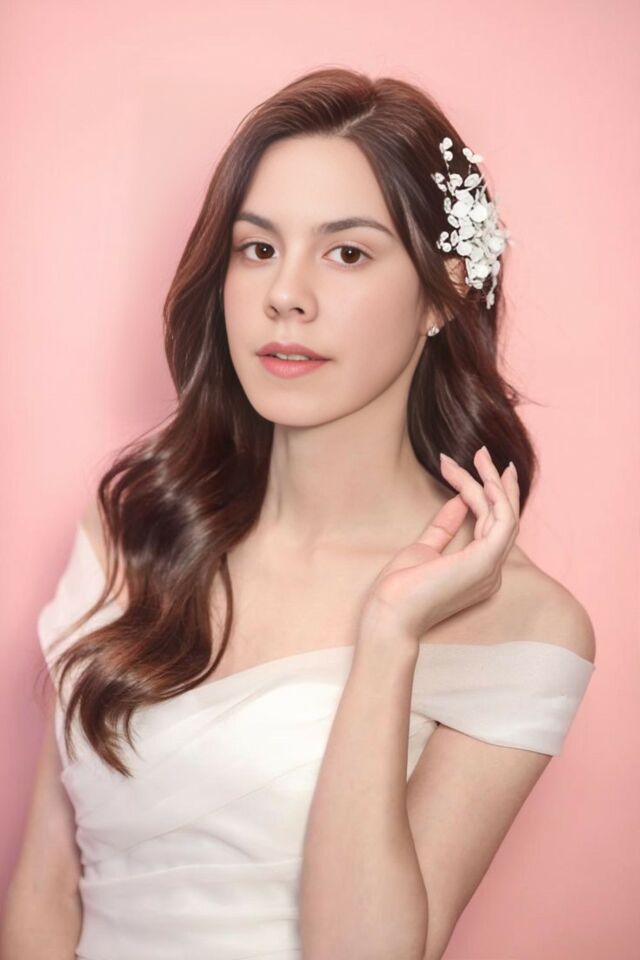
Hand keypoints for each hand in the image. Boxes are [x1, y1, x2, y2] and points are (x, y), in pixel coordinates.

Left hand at [357, 447, 519, 648]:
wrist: (389, 615)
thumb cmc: (400, 590)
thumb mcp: (423, 549)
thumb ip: (443, 527)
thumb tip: (458, 501)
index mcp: (478, 572)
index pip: (489, 527)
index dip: (484, 496)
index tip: (469, 469)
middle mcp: (491, 572)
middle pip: (503, 519)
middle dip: (498, 484)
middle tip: (486, 454)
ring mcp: (491, 568)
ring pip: (504, 514)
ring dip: (491, 482)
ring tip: (479, 455)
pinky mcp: (485, 561)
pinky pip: (501, 519)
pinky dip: (494, 496)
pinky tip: (480, 477)